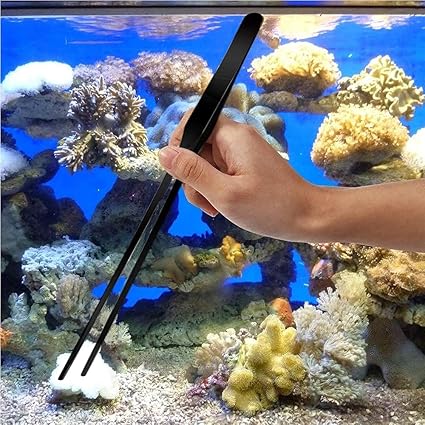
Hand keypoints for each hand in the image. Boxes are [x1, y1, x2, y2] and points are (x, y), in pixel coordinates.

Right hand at [158, 110, 316, 241]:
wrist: (308, 217)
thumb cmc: (271, 207)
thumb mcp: (224, 193)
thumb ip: (192, 172)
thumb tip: (163, 153)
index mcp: (232, 136)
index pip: (193, 122)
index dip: (179, 144)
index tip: (180, 173)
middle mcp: (236, 139)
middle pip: (197, 146)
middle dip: (193, 175)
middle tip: (205, 201)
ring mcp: (241, 154)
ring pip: (206, 163)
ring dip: (203, 187)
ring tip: (216, 208)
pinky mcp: (245, 167)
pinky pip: (219, 172)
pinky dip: (216, 189)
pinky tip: (222, 206)